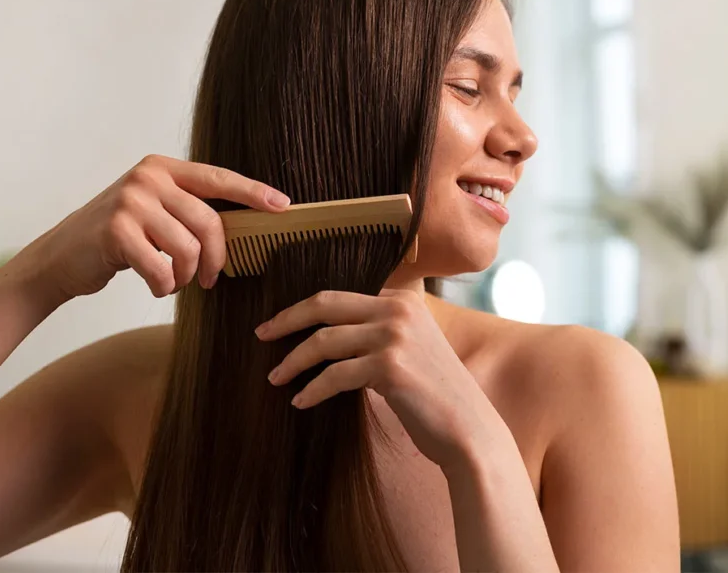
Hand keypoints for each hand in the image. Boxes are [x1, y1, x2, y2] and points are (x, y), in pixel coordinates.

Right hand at [16, 154, 289, 301]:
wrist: (62, 256)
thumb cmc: (116, 237)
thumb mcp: (153, 210)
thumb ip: (188, 209)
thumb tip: (244, 225)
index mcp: (163, 168)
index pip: (218, 178)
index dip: (253, 192)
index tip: (283, 206)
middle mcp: (148, 178)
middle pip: (208, 222)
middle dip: (216, 258)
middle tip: (209, 280)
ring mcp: (130, 201)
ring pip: (187, 248)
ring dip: (187, 276)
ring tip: (175, 281)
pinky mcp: (116, 231)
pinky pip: (162, 269)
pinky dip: (164, 286)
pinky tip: (155, 285)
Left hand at [256, 288, 501, 469]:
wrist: (467, 429)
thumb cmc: (433, 394)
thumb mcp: (410, 347)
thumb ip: (377, 331)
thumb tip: (326, 332)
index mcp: (401, 300)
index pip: (338, 297)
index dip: (303, 309)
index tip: (279, 324)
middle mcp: (397, 310)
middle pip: (325, 305)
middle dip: (286, 320)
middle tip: (260, 335)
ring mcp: (394, 337)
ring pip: (324, 342)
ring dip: (293, 361)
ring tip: (275, 378)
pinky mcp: (389, 367)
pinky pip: (334, 376)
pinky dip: (312, 389)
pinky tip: (300, 401)